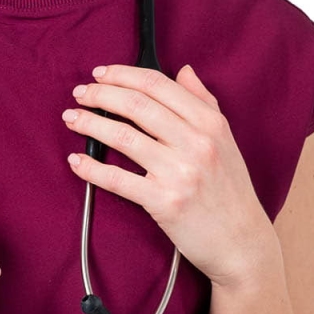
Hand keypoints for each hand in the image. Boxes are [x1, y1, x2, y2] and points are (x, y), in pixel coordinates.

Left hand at [61, 63, 274, 286]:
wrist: (241, 243)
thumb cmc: (230, 191)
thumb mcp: (226, 140)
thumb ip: (204, 102)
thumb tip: (183, 71)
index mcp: (210, 123)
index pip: (158, 85)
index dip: (123, 74)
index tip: (101, 74)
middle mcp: (197, 143)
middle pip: (136, 105)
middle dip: (101, 95)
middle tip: (80, 94)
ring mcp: (180, 172)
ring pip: (122, 136)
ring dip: (90, 124)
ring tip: (72, 119)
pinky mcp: (164, 202)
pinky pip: (118, 179)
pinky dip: (91, 168)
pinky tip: (77, 161)